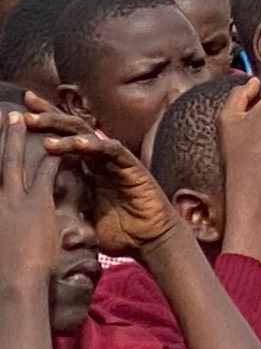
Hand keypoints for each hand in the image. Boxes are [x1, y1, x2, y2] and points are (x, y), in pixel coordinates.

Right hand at [0, 111, 59, 291]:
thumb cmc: (4, 271)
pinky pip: (45, 173)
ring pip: (16, 161)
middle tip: (5, 116)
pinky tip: (58, 143)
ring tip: (23, 118)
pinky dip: (52, 157)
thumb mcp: (2, 239)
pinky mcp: (35, 206)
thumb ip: (5, 222)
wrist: (14, 285)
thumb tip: (9, 218)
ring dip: (20, 139)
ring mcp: (13, 202)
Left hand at [26, 96, 174, 253]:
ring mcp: (117, 162)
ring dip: (63, 130)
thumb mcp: (83, 221)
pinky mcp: (132, 168)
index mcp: (88, 168)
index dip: (45, 126)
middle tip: (26, 107)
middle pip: (73, 129)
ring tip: (39, 125)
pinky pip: (112, 151)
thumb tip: (45, 223)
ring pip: (89, 136)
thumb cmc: (120, 232)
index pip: (64, 140)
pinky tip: (78, 143)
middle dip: (49, 116)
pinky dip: (95, 145)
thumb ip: (67, 216)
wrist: (151, 241)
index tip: (21, 114)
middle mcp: (101, 160)